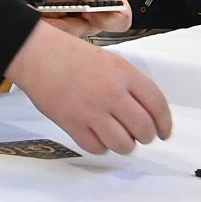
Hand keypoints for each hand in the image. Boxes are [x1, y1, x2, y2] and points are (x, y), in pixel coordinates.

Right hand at [6, 22, 172, 154]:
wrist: (36, 53)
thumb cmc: (70, 54)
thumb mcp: (110, 61)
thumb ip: (129, 84)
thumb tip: (143, 112)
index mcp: (124, 74)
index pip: (158, 106)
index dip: (165, 124)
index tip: (164, 133)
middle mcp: (112, 94)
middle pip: (144, 129)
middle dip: (145, 136)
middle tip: (139, 135)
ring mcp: (92, 111)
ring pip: (123, 144)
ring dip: (124, 145)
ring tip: (117, 137)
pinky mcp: (72, 124)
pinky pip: (96, 148)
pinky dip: (100, 147)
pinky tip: (97, 136)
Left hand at [38, 0, 131, 35]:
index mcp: (113, 1)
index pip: (120, 20)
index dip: (106, 20)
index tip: (88, 12)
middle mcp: (100, 16)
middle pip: (92, 30)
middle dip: (73, 26)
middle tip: (58, 13)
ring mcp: (83, 22)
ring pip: (73, 34)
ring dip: (58, 26)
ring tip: (47, 14)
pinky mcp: (66, 23)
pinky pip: (58, 31)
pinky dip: (48, 25)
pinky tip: (42, 17)